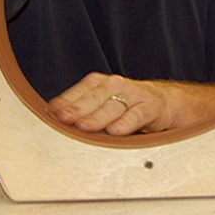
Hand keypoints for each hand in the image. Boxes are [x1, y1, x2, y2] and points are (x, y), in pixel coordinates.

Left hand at [47, 72, 214, 135]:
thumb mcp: (103, 102)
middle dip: (78, 110)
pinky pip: (136, 115)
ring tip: (84, 127)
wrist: (162, 101)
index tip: (53, 113)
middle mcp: (116, 85)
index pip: (80, 92)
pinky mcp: (149, 107)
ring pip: (112, 107)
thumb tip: (52, 117)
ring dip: (97, 118)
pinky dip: (125, 123)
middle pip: (94, 99)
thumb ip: (81, 108)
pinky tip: (115, 131)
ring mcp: (133, 95)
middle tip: (64, 120)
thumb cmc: (125, 105)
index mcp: (100, 83)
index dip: (66, 102)